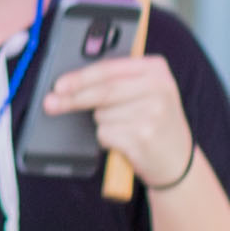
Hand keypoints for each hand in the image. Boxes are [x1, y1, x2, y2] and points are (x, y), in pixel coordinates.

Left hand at [42, 46, 200, 194]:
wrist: (179, 161)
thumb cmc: (154, 123)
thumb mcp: (147, 93)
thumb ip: (117, 80)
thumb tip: (71, 82)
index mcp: (156, 69)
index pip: (109, 69)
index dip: (80, 77)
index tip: (59, 84)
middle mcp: (158, 88)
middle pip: (102, 91)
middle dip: (72, 98)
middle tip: (51, 103)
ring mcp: (153, 113)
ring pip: (101, 114)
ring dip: (101, 123)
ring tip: (123, 128)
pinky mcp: (143, 137)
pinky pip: (105, 134)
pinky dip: (106, 139)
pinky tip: (124, 141)